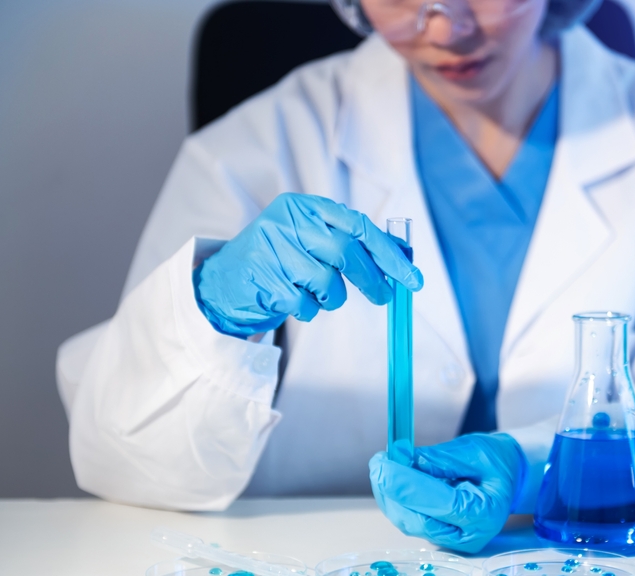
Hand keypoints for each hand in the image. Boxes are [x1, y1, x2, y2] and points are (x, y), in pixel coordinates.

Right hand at [194, 193, 422, 336]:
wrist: (223, 282)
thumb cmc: (279, 260)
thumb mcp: (312, 239)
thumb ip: (352, 241)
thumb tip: (402, 255)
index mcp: (305, 206)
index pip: (359, 226)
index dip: (389, 254)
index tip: (411, 278)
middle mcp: (287, 221)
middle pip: (347, 252)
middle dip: (372, 280)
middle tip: (384, 297)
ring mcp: (272, 249)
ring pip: (328, 282)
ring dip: (332, 298)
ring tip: (319, 295)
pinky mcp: (262, 278)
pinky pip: (305, 304)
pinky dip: (308, 310)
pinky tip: (294, 301)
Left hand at [369, 433, 526, 553]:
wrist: (506, 476)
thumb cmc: (495, 462)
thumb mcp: (474, 450)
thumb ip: (440, 458)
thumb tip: (402, 458)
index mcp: (486, 513)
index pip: (442, 504)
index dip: (408, 485)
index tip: (383, 464)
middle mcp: (469, 535)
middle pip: (418, 520)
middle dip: (392, 492)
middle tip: (378, 462)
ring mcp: (451, 539)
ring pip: (409, 522)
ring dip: (389, 495)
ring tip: (382, 465)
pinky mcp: (437, 535)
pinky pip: (409, 519)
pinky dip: (395, 498)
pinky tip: (390, 478)